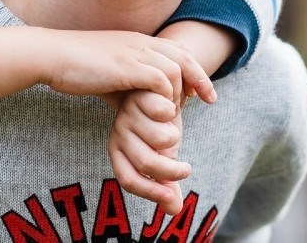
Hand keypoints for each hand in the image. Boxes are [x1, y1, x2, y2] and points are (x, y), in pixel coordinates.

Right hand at [39, 29, 215, 105]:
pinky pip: (160, 80)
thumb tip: (134, 106)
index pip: (176, 49)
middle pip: (183, 55)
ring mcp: (133, 52)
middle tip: (209, 100)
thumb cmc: (74, 67)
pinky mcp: (126, 67)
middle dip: (200, 78)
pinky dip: (165, 97)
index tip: (200, 91)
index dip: (192, 69)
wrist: (51, 55)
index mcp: (136, 40)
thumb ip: (126, 85)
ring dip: (179, 92)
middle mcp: (139, 42)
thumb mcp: (107, 73)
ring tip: (176, 111)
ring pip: (174, 69)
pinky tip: (160, 111)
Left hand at [107, 90, 186, 213]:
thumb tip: (174, 212)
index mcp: (119, 152)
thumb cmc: (158, 129)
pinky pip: (164, 112)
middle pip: (147, 162)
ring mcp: (128, 114)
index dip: (150, 192)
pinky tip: (174, 107)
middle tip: (187, 169)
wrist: (157, 93)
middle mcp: (119, 134)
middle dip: (172, 171)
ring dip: (175, 136)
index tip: (172, 197)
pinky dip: (175, 112)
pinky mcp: (140, 95)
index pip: (128, 179)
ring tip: (173, 129)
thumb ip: (167, 183)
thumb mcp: (163, 158)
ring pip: (161, 138)